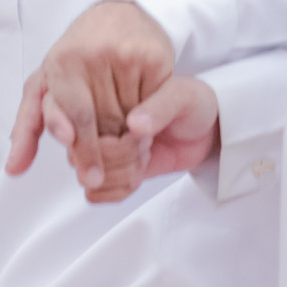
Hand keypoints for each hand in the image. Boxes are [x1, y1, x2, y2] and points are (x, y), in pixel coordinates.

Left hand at [6, 0, 174, 194]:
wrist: (118, 16)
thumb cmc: (76, 56)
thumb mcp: (45, 85)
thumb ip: (28, 126)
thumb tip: (14, 167)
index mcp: (62, 63)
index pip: (77, 118)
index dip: (85, 150)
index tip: (93, 177)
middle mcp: (93, 56)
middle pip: (104, 122)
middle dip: (106, 148)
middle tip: (108, 168)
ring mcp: (126, 55)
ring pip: (129, 117)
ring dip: (126, 137)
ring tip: (121, 137)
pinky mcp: (154, 57)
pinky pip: (152, 103)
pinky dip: (146, 120)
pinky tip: (139, 121)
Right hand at [46, 75, 221, 204]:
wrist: (204, 129)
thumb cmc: (192, 103)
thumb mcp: (184, 97)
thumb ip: (160, 107)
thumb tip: (135, 124)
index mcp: (107, 91)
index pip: (83, 119)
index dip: (103, 135)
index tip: (132, 137)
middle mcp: (97, 120)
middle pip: (81, 152)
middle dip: (118, 155)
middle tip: (145, 143)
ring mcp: (101, 147)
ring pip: (88, 176)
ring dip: (120, 173)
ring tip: (145, 154)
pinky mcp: (109, 171)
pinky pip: (96, 194)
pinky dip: (119, 190)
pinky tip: (139, 175)